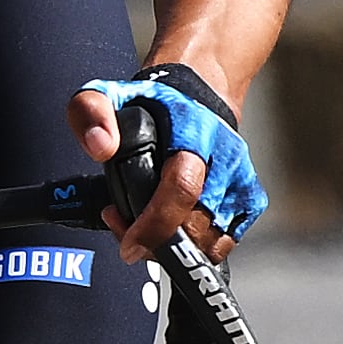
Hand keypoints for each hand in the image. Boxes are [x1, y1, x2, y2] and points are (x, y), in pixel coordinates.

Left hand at [78, 67, 265, 263]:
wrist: (198, 96)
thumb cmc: (153, 102)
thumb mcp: (109, 94)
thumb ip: (93, 112)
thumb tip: (100, 146)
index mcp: (194, 132)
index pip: (182, 188)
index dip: (155, 225)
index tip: (130, 246)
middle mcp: (224, 158)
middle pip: (194, 225)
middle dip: (155, 242)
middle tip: (129, 233)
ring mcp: (240, 181)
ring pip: (209, 241)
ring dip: (174, 249)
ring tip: (149, 229)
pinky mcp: (249, 199)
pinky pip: (223, 243)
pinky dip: (197, 248)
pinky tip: (176, 231)